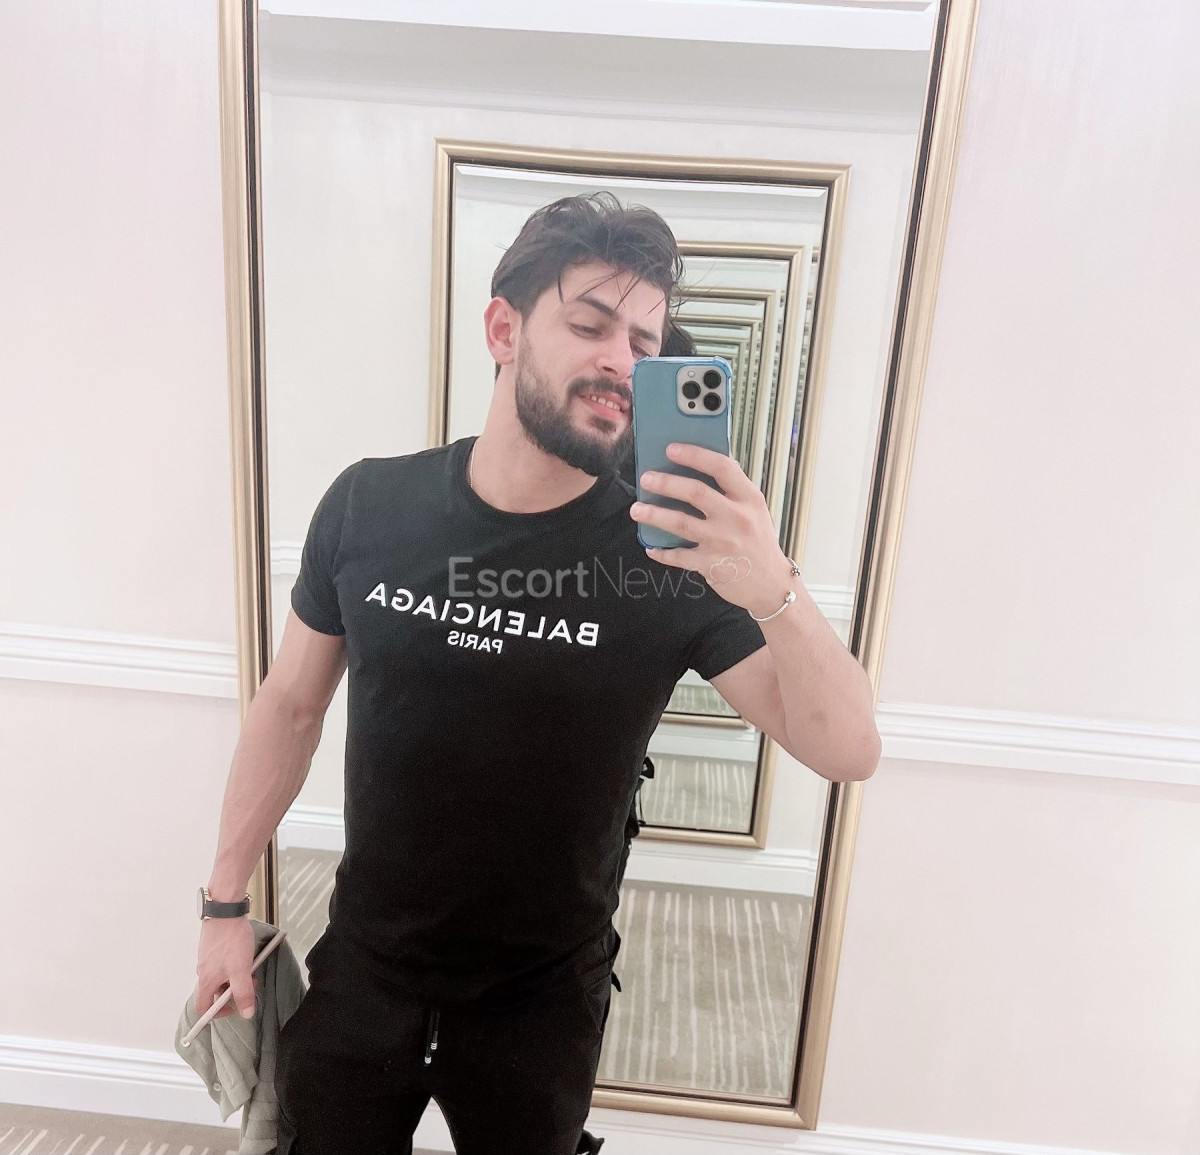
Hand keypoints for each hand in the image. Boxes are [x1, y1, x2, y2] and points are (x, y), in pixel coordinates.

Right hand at [196, 917, 256, 1019]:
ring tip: (250, 967)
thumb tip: (246, 1013)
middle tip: (250, 983)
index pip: (202, 1007)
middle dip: (233, 991)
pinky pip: (222, 963)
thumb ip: (244, 993)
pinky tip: (245, 955)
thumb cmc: (231, 939)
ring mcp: (207, 958)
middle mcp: (203, 971)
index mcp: (206, 981)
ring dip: (235, 976)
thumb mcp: (241, 970)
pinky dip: (234, 964)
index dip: (216, 1013)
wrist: (225, 912)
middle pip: (215, 991)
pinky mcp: (213, 948)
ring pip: (221, 976)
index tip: (233, 1009)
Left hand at [629, 443, 797, 617]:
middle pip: (696, 493)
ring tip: (637, 509)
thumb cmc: (758, 542)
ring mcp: (723, 542)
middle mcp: (737, 518)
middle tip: (646, 479)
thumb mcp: (755, 510)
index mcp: (749, 498)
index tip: (671, 449)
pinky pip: (679, 556)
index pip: (722, 467)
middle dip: (666, 483)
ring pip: (681, 523)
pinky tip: (651, 547)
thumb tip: (699, 465)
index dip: (694, 455)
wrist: (772, 584)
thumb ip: (733, 490)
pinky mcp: (712, 566)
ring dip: (654, 515)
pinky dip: (662, 552)